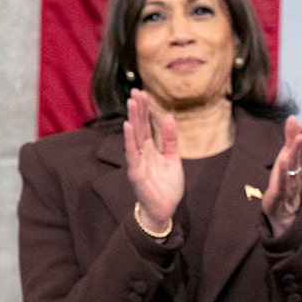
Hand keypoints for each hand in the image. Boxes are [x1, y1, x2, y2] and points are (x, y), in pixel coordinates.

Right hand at [123, 89, 182, 231]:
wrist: (164, 210)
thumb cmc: (166, 186)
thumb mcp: (173, 159)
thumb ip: (170, 140)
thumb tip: (169, 117)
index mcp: (150, 149)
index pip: (147, 125)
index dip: (145, 110)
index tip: (143, 93)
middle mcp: (141, 153)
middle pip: (140, 127)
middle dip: (138, 109)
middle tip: (136, 91)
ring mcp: (137, 162)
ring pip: (135, 137)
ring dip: (133, 119)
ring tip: (132, 103)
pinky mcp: (136, 173)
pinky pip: (132, 154)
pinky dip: (130, 140)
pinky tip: (129, 127)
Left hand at [262, 115, 301, 236]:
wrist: (282, 207)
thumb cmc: (286, 178)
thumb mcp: (287, 156)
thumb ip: (290, 138)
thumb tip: (293, 117)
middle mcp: (300, 172)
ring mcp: (292, 182)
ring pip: (295, 166)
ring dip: (297, 152)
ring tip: (299, 138)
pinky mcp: (281, 192)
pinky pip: (284, 181)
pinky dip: (285, 171)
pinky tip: (284, 161)